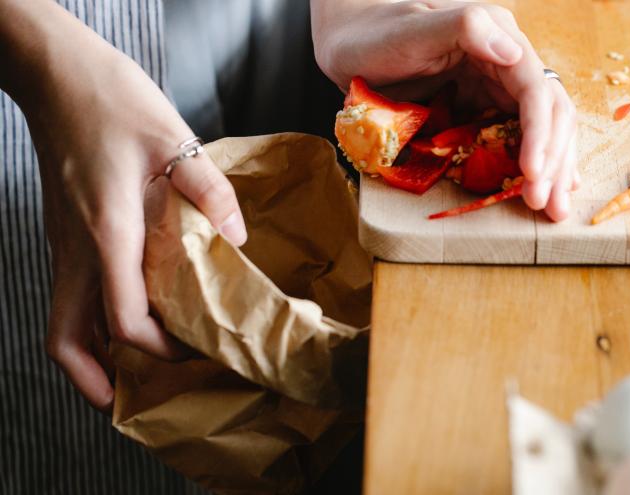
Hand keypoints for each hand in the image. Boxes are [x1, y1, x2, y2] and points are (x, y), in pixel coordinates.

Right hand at [1, 1, 246, 411]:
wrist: (60, 77)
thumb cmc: (113, 103)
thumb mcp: (173, 140)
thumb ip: (210, 192)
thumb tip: (237, 238)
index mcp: (107, 233)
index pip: (124, 319)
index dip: (159, 349)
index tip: (194, 351)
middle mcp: (78, 249)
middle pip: (67, 342)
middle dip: (99, 381)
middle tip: (138, 400)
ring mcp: (65, 244)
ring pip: (63, 323)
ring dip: (92, 357)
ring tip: (132, 375)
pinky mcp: (67, 234)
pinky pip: (71, 296)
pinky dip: (91, 323)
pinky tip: (127, 319)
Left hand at [312, 0, 579, 220]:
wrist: (350, 47)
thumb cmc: (376, 35)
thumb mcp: (413, 29)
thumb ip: (465, 28)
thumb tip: (514, 52)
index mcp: (499, 36)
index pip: (535, 88)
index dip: (540, 132)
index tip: (532, 171)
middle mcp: (507, 62)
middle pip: (550, 113)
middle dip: (553, 160)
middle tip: (544, 203)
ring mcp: (496, 88)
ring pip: (542, 129)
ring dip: (552, 169)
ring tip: (554, 208)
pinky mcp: (483, 110)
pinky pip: (517, 139)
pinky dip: (535, 165)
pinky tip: (547, 187)